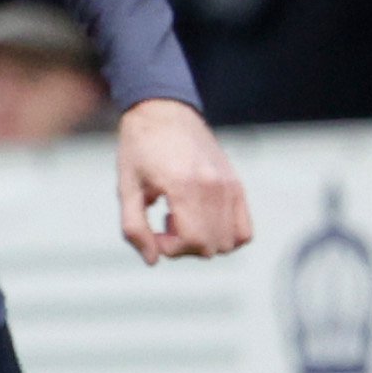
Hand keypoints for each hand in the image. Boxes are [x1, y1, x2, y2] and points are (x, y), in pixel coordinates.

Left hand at [112, 97, 250, 263]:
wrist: (163, 111)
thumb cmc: (138, 148)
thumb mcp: (126, 188)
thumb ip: (134, 227)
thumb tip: (153, 261)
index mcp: (185, 186)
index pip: (194, 241)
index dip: (171, 249)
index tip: (153, 233)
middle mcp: (214, 187)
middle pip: (213, 246)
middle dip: (184, 248)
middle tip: (163, 225)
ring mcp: (230, 186)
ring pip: (230, 242)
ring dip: (203, 242)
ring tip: (180, 218)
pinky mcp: (237, 184)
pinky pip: (245, 230)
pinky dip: (226, 236)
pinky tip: (200, 219)